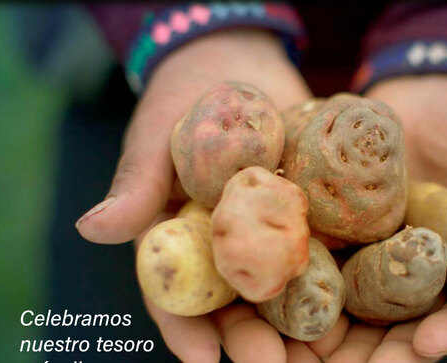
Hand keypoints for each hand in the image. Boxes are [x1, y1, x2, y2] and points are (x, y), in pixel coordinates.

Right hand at [75, 28, 313, 361]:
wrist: (236, 64)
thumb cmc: (182, 99)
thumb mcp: (155, 137)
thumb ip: (136, 184)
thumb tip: (90, 228)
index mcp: (179, 239)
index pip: (174, 293)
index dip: (185, 328)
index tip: (203, 358)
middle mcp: (224, 245)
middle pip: (233, 302)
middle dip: (250, 337)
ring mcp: (268, 231)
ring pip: (280, 284)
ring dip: (297, 319)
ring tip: (320, 348)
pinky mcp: (307, 212)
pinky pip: (321, 243)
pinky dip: (335, 270)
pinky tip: (357, 294)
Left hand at [289, 74, 446, 361]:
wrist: (432, 93)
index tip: (426, 348)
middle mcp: (423, 271)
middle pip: (404, 322)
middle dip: (381, 351)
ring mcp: (380, 252)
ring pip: (357, 300)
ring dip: (333, 326)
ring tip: (309, 344)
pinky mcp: (344, 228)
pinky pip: (323, 255)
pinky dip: (304, 274)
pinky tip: (281, 288)